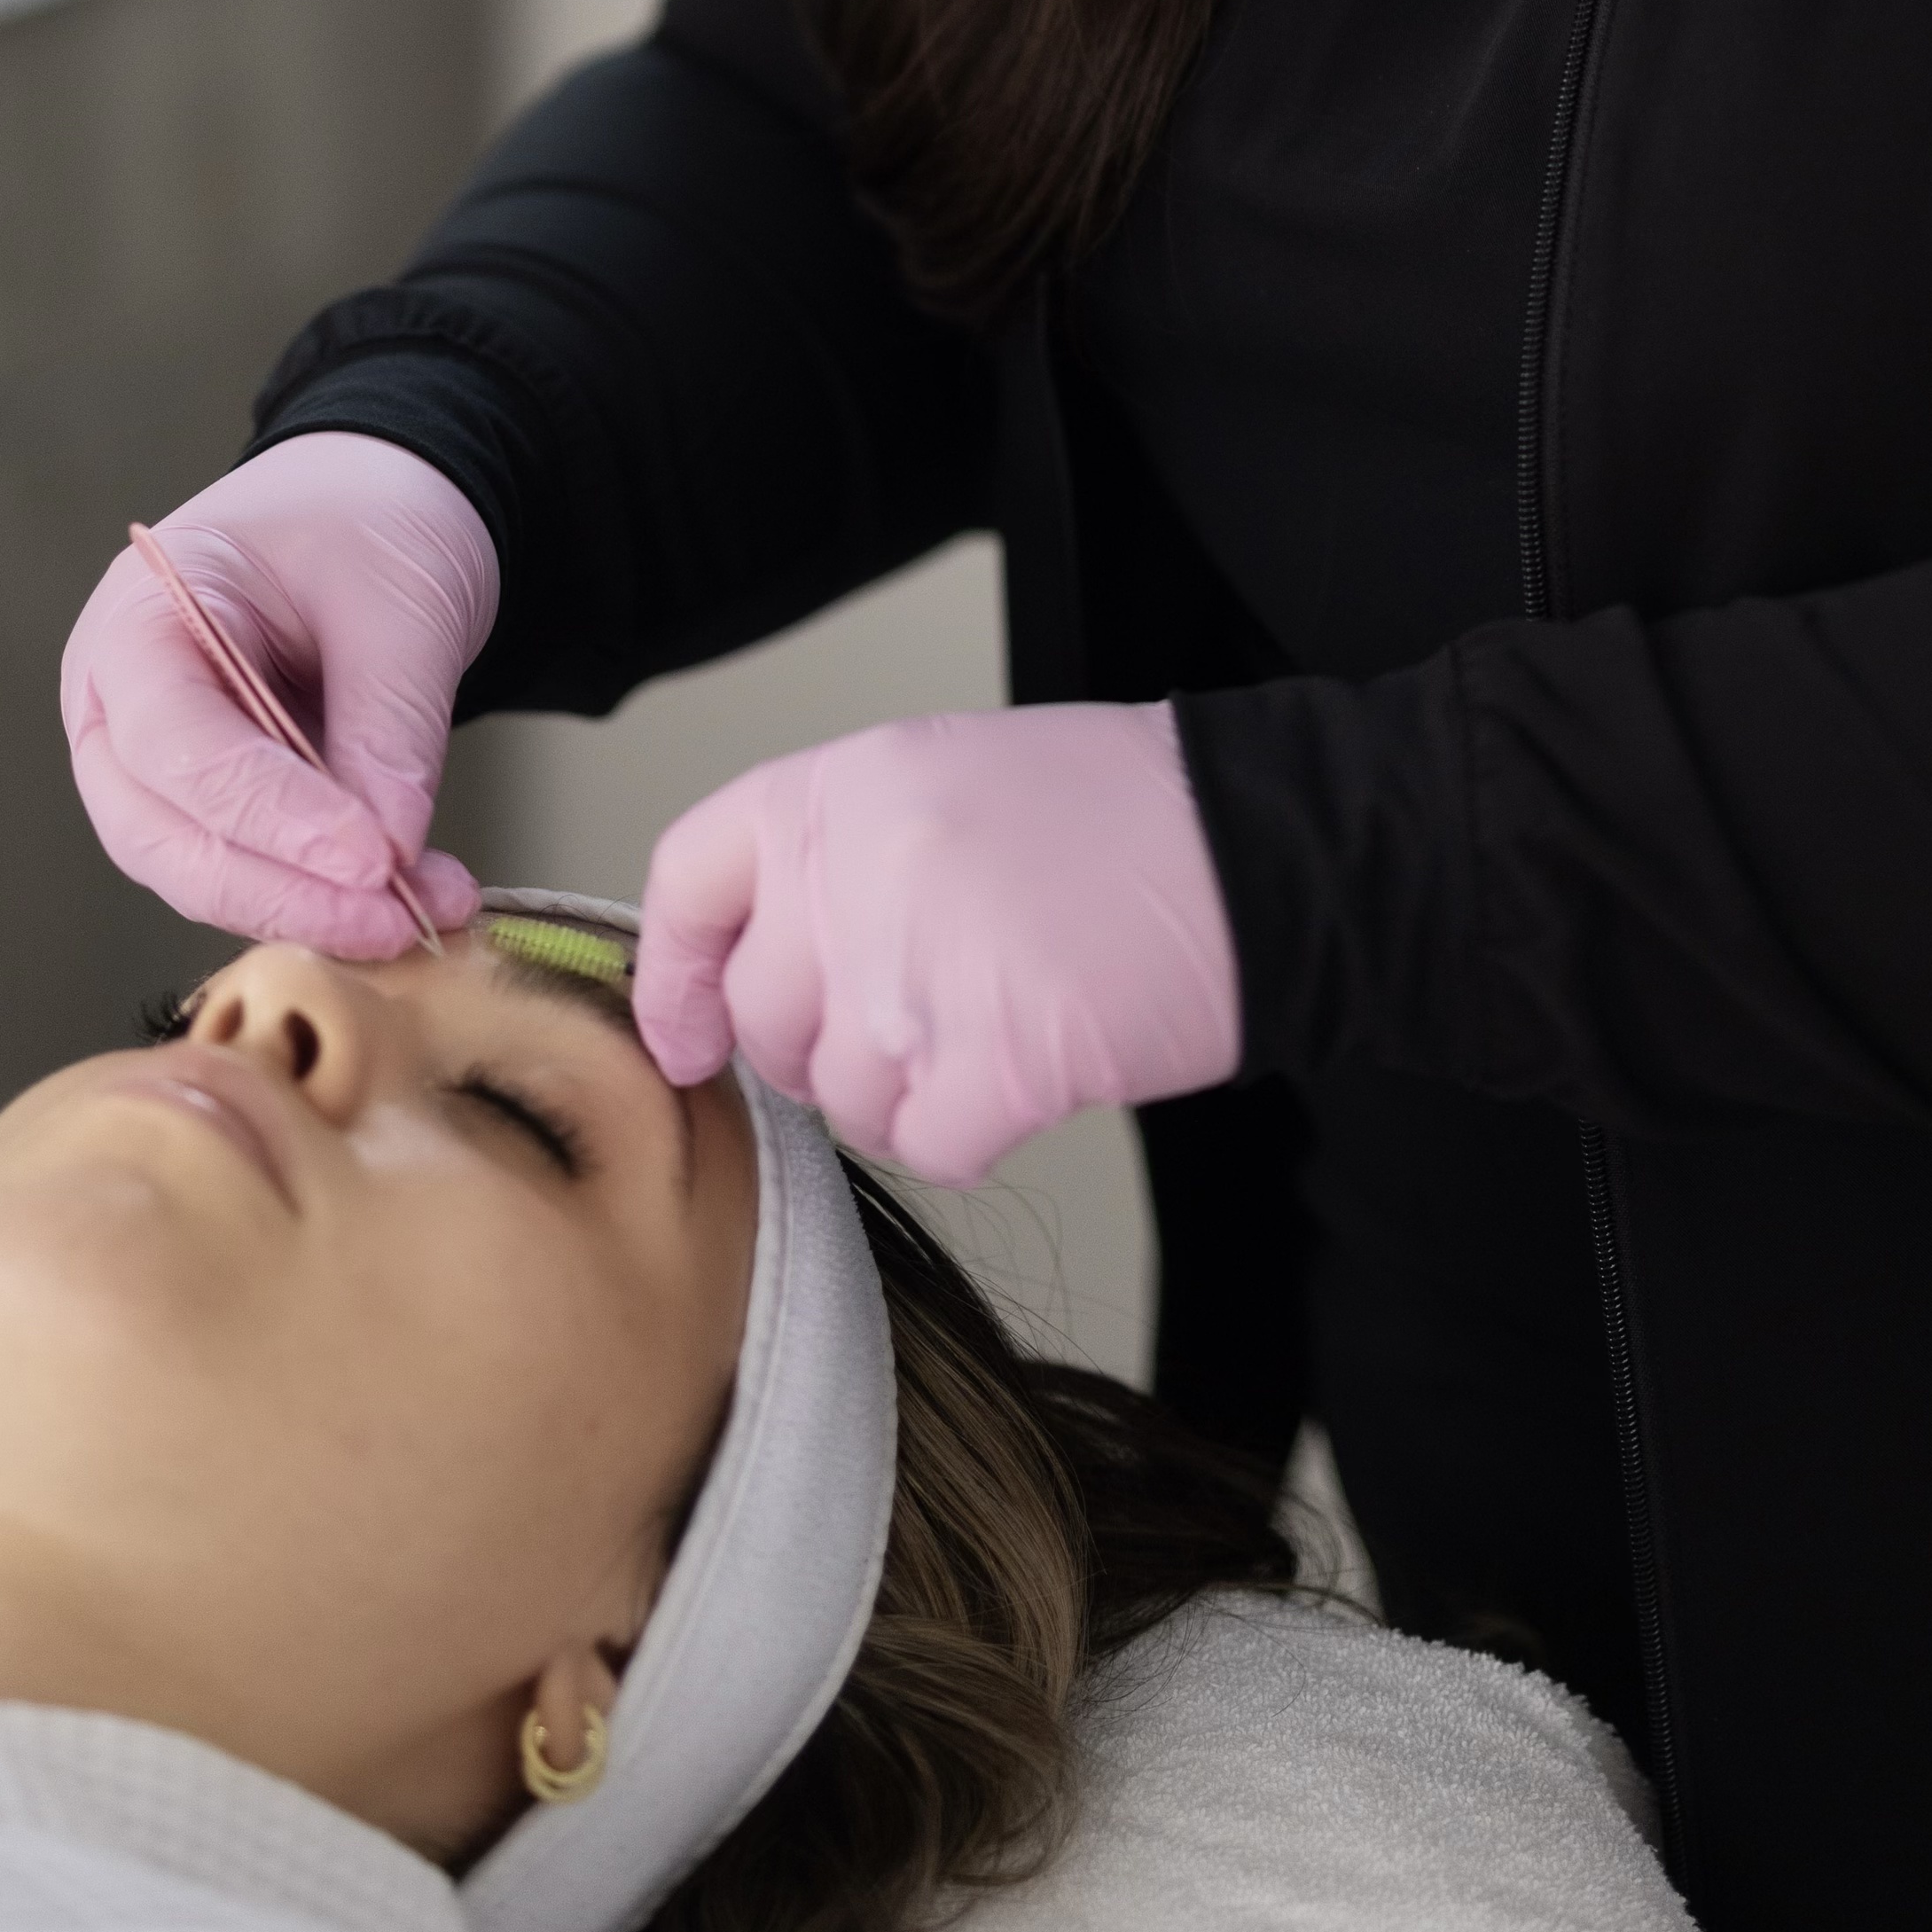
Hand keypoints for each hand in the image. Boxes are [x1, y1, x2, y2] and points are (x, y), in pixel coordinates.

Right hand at [60, 434, 496, 957]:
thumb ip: (388, 726)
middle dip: (283, 891)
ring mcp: (152, 765)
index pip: (177, 745)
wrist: (375, 500)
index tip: (373, 859)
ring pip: (201, 873)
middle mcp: (117, 706)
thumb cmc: (366, 517)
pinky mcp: (208, 806)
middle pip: (164, 836)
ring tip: (427, 909)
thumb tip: (393, 855)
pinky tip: (408, 900)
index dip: (272, 816)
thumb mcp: (399, 601)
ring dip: (310, 908)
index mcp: (136, 622)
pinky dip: (323, 897)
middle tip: (398, 916)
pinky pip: (249, 871)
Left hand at [633, 700, 1239, 1183]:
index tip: (687, 1036)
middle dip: (827, 1048)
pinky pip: (926, 1145)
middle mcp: (859, 872)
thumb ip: (834, 864)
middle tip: (921, 1017)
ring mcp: (919, 971)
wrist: (1256, 844)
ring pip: (842, 1098)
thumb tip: (739, 983)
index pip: (689, 880)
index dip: (674, 977)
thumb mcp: (940, 785)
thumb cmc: (1113, 817)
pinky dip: (972, 1132)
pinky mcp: (992, 1059)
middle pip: (768, 1018)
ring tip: (997, 1021)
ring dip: (908, 1092)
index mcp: (841, 788)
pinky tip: (1032, 1070)